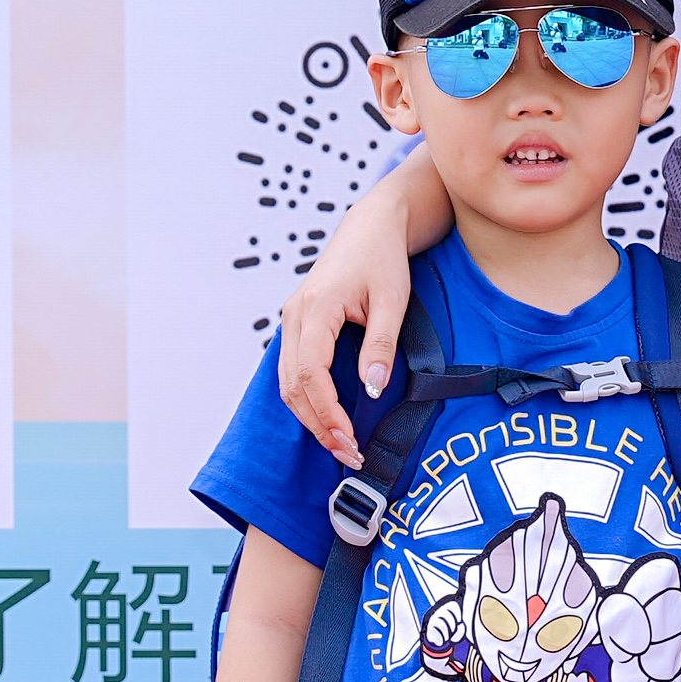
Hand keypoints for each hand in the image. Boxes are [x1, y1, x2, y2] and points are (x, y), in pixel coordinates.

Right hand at [275, 199, 420, 468]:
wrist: (371, 227)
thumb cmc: (384, 259)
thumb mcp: (393, 301)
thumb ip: (381, 346)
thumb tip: (373, 391)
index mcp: (317, 308)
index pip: (311, 373)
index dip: (327, 412)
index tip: (350, 440)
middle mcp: (295, 314)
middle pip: (293, 385)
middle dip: (319, 425)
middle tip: (349, 455)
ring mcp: (292, 319)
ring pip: (288, 382)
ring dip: (311, 417)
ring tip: (342, 444)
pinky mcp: (299, 324)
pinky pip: (293, 370)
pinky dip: (308, 399)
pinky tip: (330, 419)